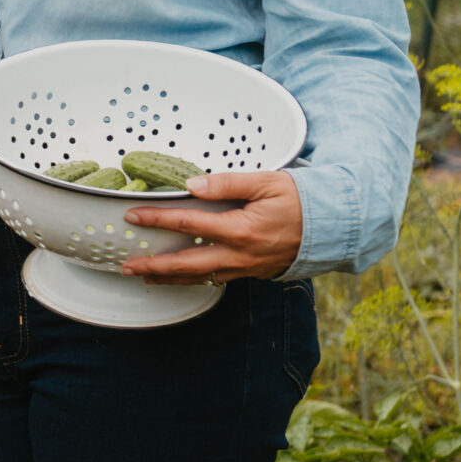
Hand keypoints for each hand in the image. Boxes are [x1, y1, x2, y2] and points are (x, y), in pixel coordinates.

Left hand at [120, 169, 302, 283]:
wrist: (333, 226)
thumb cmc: (301, 198)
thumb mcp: (266, 181)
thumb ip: (227, 183)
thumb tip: (191, 186)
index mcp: (241, 229)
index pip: (189, 225)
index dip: (158, 220)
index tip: (133, 216)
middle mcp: (241, 255)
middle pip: (187, 264)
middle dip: (154, 265)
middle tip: (126, 265)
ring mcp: (247, 268)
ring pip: (201, 277)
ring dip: (170, 278)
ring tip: (145, 276)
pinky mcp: (253, 274)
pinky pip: (218, 279)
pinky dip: (195, 279)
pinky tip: (180, 276)